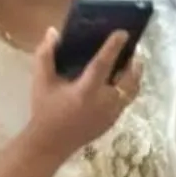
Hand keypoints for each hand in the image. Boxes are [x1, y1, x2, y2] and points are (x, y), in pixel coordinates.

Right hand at [23, 28, 141, 159]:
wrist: (50, 144)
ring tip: (131, 63)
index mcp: (85, 91)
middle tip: (132, 48)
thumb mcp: (41, 81)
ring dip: (134, 75)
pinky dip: (128, 88)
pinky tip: (121, 81)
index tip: (123, 32)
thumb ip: (45, 54)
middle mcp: (103, 102)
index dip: (113, 47)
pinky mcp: (113, 121)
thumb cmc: (45, 110)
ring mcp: (111, 114)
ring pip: (132, 90)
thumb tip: (53, 31)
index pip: (103, 64)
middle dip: (133, 62)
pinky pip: (126, 101)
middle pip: (128, 78)